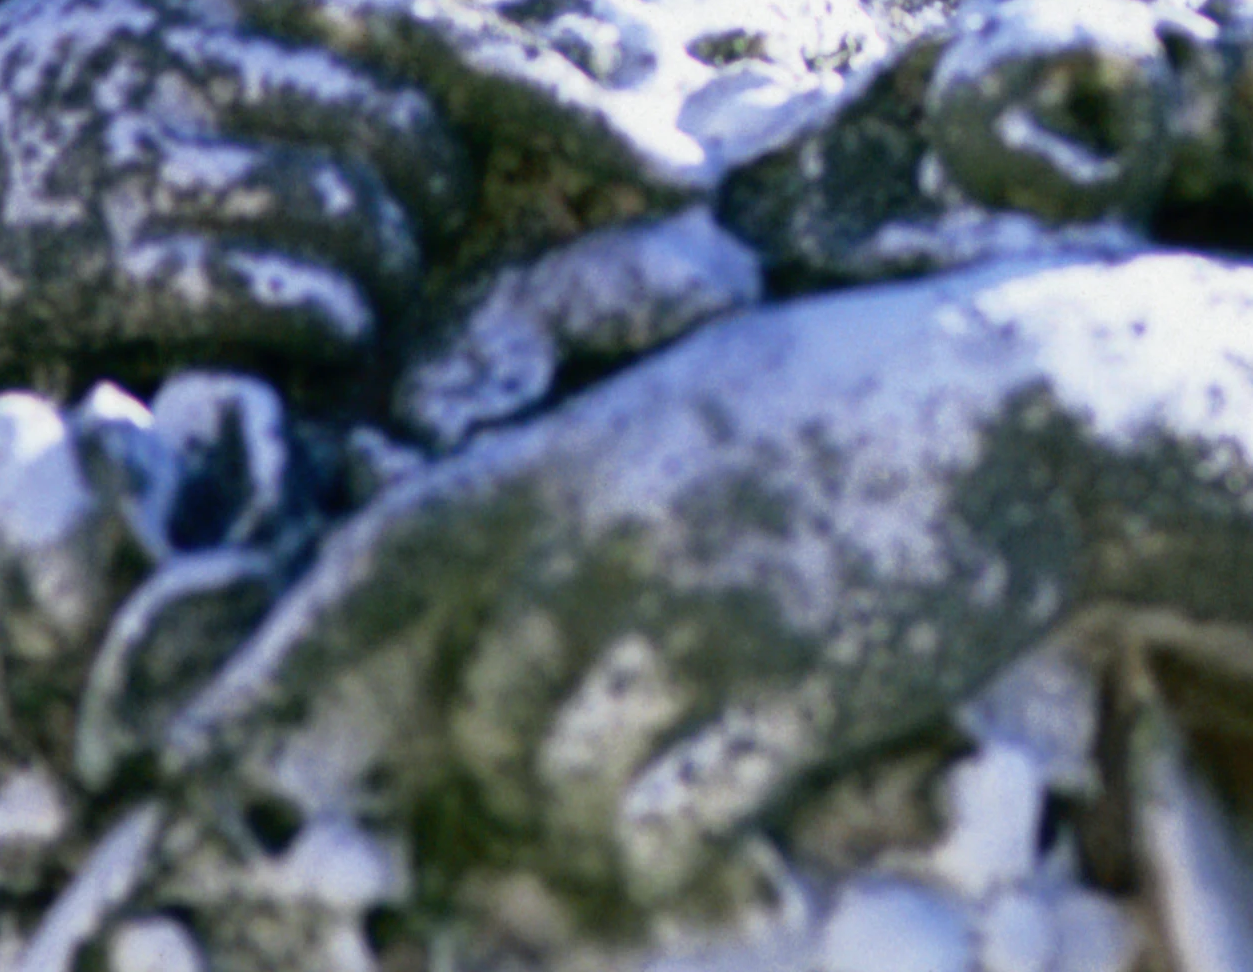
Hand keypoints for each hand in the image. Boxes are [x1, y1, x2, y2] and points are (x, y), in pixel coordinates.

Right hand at [0, 0, 714, 392]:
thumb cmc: (43, 103)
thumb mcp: (179, 5)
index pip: (448, 33)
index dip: (572, 103)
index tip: (676, 167)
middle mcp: (199, 46)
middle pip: (420, 138)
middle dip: (435, 210)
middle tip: (380, 242)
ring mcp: (142, 147)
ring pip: (362, 220)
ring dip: (375, 279)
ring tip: (315, 289)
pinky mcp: (94, 253)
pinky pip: (286, 296)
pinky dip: (320, 326)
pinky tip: (286, 330)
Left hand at [163, 253, 1252, 919]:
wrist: (1039, 400)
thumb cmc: (865, 398)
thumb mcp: (702, 397)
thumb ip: (586, 486)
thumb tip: (481, 628)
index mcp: (588, 443)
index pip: (385, 555)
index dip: (284, 656)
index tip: (212, 742)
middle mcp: (622, 526)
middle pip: (483, 707)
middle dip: (508, 769)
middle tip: (583, 781)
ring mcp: (713, 608)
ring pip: (572, 782)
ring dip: (607, 820)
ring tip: (680, 795)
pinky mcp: (805, 688)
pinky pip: (680, 822)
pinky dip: (687, 855)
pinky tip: (743, 839)